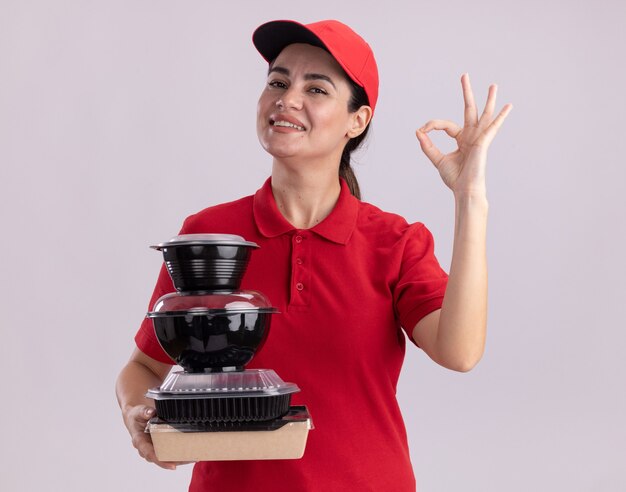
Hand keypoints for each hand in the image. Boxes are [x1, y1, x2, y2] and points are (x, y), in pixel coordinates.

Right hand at [123, 405, 186, 469]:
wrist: (136, 417)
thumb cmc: (136, 416)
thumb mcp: (137, 412)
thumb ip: (143, 412)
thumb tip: (150, 412)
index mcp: (140, 442)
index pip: (150, 454)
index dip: (161, 461)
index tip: (173, 466)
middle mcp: (146, 448)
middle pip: (161, 459)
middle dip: (176, 461)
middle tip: (190, 458)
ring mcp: (153, 448)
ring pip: (167, 458)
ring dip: (180, 458)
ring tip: (194, 457)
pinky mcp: (159, 446)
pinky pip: (169, 452)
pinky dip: (179, 453)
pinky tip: (190, 451)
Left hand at [415, 73, 511, 195]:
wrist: (464, 190)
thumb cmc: (455, 178)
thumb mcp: (438, 159)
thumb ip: (428, 146)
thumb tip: (418, 131)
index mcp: (461, 139)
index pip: (446, 125)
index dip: (432, 126)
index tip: (422, 130)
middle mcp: (472, 136)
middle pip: (469, 110)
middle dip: (466, 92)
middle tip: (464, 75)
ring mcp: (479, 138)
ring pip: (484, 114)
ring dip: (488, 99)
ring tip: (493, 85)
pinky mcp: (484, 143)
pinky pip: (492, 127)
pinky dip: (500, 117)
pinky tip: (508, 106)